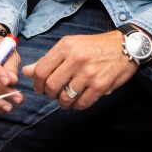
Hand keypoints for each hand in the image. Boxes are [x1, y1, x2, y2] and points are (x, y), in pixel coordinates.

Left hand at [21, 31, 137, 108]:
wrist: (125, 47)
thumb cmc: (94, 46)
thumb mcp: (70, 46)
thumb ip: (47, 60)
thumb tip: (26, 72)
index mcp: (66, 46)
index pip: (40, 70)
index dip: (36, 82)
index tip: (40, 86)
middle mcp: (76, 59)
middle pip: (51, 85)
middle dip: (48, 94)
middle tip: (52, 93)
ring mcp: (89, 73)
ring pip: (65, 97)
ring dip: (62, 102)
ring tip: (64, 99)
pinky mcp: (100, 86)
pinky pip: (81, 103)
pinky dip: (76, 106)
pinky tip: (77, 100)